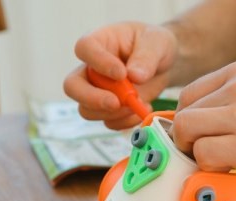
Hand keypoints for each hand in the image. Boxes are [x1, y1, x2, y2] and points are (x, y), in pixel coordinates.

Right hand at [63, 22, 177, 128]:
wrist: (162, 66)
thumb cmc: (155, 46)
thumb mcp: (157, 43)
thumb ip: (146, 57)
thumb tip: (135, 76)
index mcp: (99, 42)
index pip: (84, 49)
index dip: (99, 62)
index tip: (121, 74)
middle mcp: (91, 69)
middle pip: (72, 86)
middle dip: (92, 98)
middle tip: (115, 103)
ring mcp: (98, 92)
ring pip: (87, 110)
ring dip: (113, 113)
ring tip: (138, 103)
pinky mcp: (110, 109)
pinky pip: (108, 122)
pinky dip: (125, 122)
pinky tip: (141, 110)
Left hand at [172, 60, 235, 181]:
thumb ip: (233, 100)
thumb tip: (203, 121)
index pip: (189, 96)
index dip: (188, 123)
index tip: (197, 139)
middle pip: (183, 115)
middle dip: (188, 141)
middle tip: (206, 155)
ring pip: (187, 134)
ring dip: (199, 154)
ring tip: (224, 161)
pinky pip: (204, 156)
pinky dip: (211, 167)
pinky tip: (234, 168)